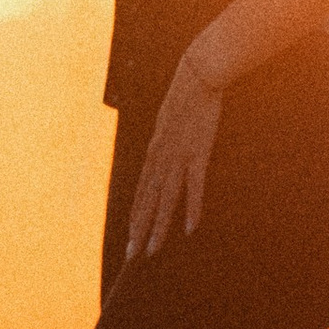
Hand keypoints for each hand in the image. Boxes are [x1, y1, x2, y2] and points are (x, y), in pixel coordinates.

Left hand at [125, 49, 223, 261]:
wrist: (197, 74)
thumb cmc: (187, 94)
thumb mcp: (170, 119)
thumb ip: (167, 138)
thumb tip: (164, 148)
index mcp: (154, 150)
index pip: (141, 190)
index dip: (135, 214)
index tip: (130, 235)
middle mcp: (160, 157)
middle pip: (147, 200)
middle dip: (139, 228)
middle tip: (131, 254)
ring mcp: (178, 156)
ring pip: (165, 199)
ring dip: (158, 226)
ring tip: (151, 250)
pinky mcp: (198, 152)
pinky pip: (194, 187)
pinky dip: (192, 208)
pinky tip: (189, 228)